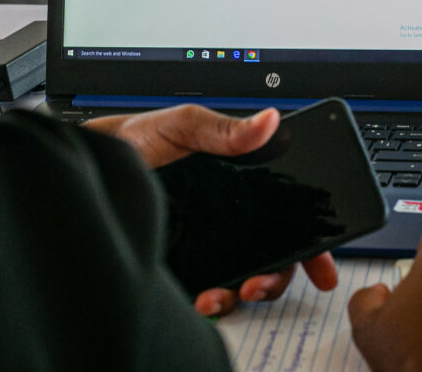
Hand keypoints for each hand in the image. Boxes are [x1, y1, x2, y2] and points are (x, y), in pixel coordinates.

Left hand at [86, 105, 337, 314]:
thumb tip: (270, 121)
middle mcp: (228, 210)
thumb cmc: (141, 137)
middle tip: (265, 281)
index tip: (322, 260)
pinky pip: (211, 284)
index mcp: (240, 175)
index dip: (309, 235)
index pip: (285, 207)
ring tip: (236, 291)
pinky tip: (207, 297)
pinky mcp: (185, 256)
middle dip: (281, 273)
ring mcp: (208, 236)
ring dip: (250, 290)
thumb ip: (224, 129)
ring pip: (246, 272)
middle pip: (274, 248)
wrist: (100, 159)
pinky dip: (217, 299)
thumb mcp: (184, 125)